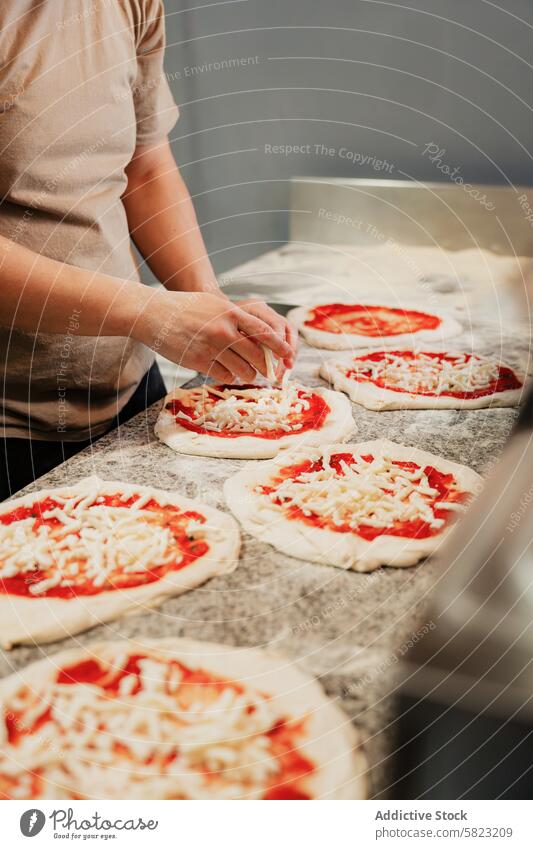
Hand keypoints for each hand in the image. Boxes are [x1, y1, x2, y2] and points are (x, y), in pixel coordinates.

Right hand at [137, 289, 292, 382]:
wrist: (154, 314)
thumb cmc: (185, 307)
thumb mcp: (213, 303)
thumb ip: (235, 316)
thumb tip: (258, 330)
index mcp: (230, 313)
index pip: (264, 331)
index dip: (279, 345)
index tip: (288, 353)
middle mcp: (224, 330)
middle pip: (256, 354)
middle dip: (266, 365)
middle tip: (269, 371)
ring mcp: (211, 347)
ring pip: (243, 369)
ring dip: (249, 374)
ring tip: (249, 373)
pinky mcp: (199, 361)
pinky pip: (225, 375)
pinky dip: (231, 376)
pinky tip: (229, 373)